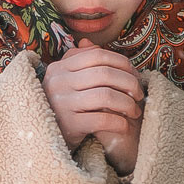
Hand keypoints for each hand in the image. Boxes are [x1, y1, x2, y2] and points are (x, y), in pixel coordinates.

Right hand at [42, 41, 142, 173]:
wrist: (44, 139)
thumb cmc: (61, 107)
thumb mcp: (64, 81)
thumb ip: (78, 61)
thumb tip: (93, 45)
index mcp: (58, 68)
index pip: (97, 55)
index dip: (121, 62)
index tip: (134, 75)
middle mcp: (58, 83)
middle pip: (105, 74)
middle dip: (129, 83)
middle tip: (139, 94)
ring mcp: (62, 104)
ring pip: (107, 96)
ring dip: (128, 104)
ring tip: (134, 111)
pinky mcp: (69, 125)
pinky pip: (103, 119)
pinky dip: (120, 122)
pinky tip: (125, 125)